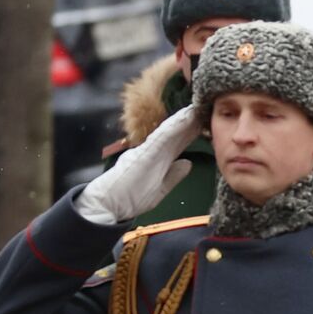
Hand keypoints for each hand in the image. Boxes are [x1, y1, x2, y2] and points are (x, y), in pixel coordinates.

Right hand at [75, 106, 199, 223]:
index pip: (178, 144)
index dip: (190, 133)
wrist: (108, 204)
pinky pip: (161, 137)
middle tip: (204, 109)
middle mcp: (153, 152)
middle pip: (175, 135)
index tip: (204, 123)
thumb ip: (173, 175)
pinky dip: (173, 127)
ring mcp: (148, 151)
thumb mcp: (160, 188)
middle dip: (190, 123)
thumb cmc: (130, 198)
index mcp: (158, 160)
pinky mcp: (144, 153)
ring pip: (169, 132)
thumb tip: (188, 163)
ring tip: (196, 109)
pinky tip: (183, 118)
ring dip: (183, 120)